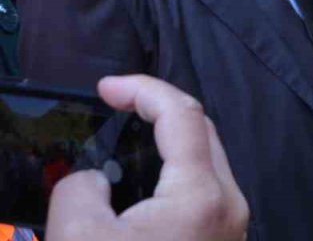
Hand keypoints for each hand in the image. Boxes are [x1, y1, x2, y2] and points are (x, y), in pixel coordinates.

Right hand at [45, 75, 248, 240]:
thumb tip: (94, 180)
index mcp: (203, 194)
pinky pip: (202, 193)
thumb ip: (79, 189)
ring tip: (126, 142)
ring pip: (205, 163)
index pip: (183, 114)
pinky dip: (173, 176)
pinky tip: (142, 186)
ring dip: (168, 145)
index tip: (107, 87)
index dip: (143, 88)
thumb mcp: (79, 237)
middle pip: (202, 133)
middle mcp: (230, 204)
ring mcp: (231, 225)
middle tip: (116, 107)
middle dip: (159, 110)